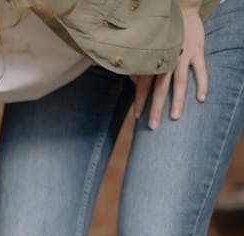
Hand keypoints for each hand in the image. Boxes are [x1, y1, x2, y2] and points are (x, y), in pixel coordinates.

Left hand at [133, 2, 206, 129]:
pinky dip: (202, 84)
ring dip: (177, 101)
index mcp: (152, 61)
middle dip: (156, 108)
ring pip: (179, 83)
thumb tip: (132, 81)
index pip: (143, 86)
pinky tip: (201, 99)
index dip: (139, 101)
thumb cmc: (160, 34)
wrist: (180, 11)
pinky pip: (201, 70)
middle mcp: (166, 61)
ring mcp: (183, 57)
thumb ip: (140, 64)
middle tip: (152, 126)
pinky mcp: (197, 51)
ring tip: (175, 117)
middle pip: (160, 89)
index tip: (136, 117)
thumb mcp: (146, 48)